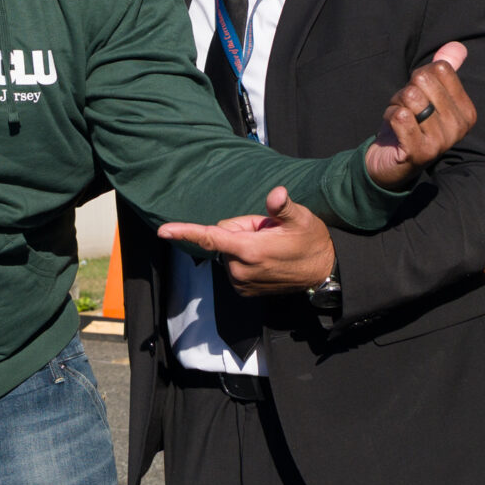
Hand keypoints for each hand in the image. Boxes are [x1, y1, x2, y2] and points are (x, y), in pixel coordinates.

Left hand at [158, 187, 335, 294]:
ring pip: (228, 252)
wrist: (322, 272)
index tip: (162, 231)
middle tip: (268, 232)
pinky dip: (245, 260)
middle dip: (240, 231)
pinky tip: (267, 260)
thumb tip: (276, 194)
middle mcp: (240, 269)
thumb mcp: (301, 218)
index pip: (210, 237)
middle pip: (223, 238)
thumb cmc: (311, 241)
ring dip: (243, 246)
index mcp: (249, 249)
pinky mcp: (244, 290)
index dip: (184, 232)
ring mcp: (241, 283)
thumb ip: (283, 207)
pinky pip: (234, 266)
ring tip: (270, 247)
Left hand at [364, 42, 475, 190]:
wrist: (391, 161)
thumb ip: (444, 70)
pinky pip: (400, 115)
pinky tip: (394, 130)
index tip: (419, 98)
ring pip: (410, 96)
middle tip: (407, 111)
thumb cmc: (411, 124)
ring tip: (400, 121)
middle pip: (423, 80)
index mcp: (467, 111)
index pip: (440, 68)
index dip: (420, 77)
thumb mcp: (428, 95)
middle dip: (405, 91)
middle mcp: (459, 127)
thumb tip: (457, 46)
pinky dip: (390, 117)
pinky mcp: (421, 152)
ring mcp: (442, 142)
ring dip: (396, 104)